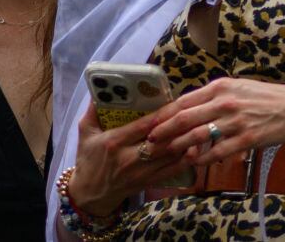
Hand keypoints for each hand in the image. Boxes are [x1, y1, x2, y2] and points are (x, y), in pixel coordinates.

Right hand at [66, 104, 193, 216]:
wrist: (90, 194)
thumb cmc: (88, 160)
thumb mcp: (85, 132)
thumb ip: (92, 111)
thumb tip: (99, 89)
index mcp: (114, 142)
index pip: (142, 126)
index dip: (161, 116)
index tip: (175, 104)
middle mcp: (129, 158)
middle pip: (160, 142)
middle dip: (178, 128)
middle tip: (194, 114)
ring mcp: (140, 172)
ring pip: (169, 156)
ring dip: (186, 143)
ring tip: (200, 128)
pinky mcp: (148, 182)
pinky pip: (171, 171)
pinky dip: (185, 160)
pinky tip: (195, 149)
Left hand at [146, 78, 284, 166]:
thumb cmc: (263, 97)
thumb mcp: (235, 87)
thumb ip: (211, 97)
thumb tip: (186, 109)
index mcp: (219, 87)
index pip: (183, 101)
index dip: (164, 114)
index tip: (150, 123)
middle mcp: (224, 102)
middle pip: (185, 118)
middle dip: (164, 131)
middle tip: (149, 141)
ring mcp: (235, 121)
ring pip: (198, 135)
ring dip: (178, 145)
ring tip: (165, 152)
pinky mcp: (246, 139)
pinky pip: (218, 151)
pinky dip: (203, 158)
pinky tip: (193, 162)